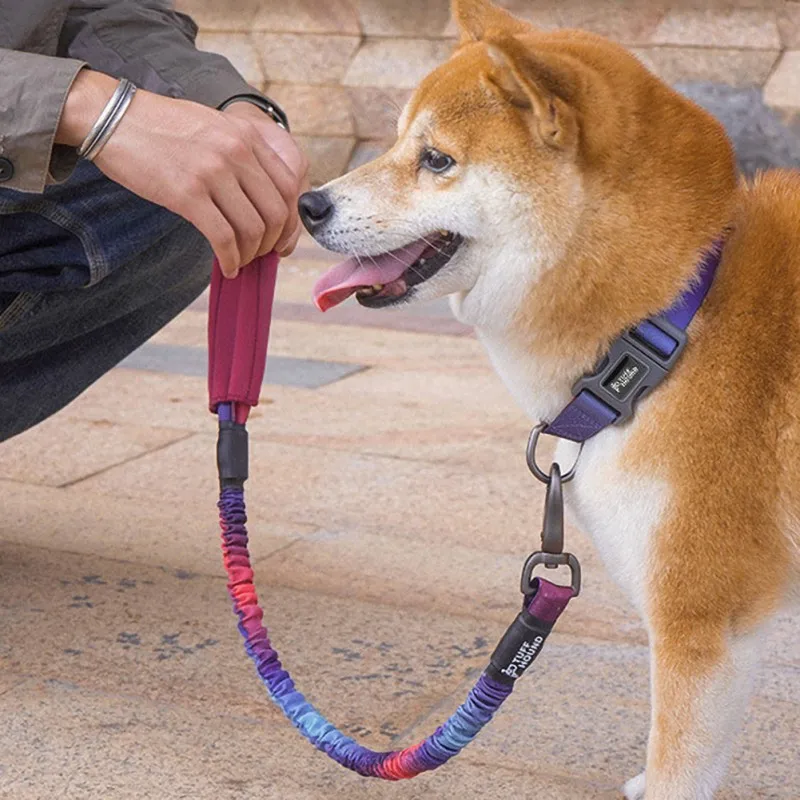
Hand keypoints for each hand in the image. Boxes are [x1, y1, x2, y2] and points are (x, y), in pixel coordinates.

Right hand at [57, 70, 308, 276]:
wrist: (111, 116)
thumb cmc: (161, 127)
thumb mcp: (214, 127)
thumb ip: (242, 155)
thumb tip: (261, 198)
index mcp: (247, 135)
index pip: (290, 186)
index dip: (291, 221)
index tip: (280, 238)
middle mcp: (237, 151)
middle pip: (277, 213)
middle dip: (272, 243)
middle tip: (260, 254)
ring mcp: (213, 172)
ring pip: (253, 229)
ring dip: (250, 254)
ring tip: (240, 261)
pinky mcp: (187, 194)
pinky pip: (224, 238)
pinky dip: (230, 259)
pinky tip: (226, 266)